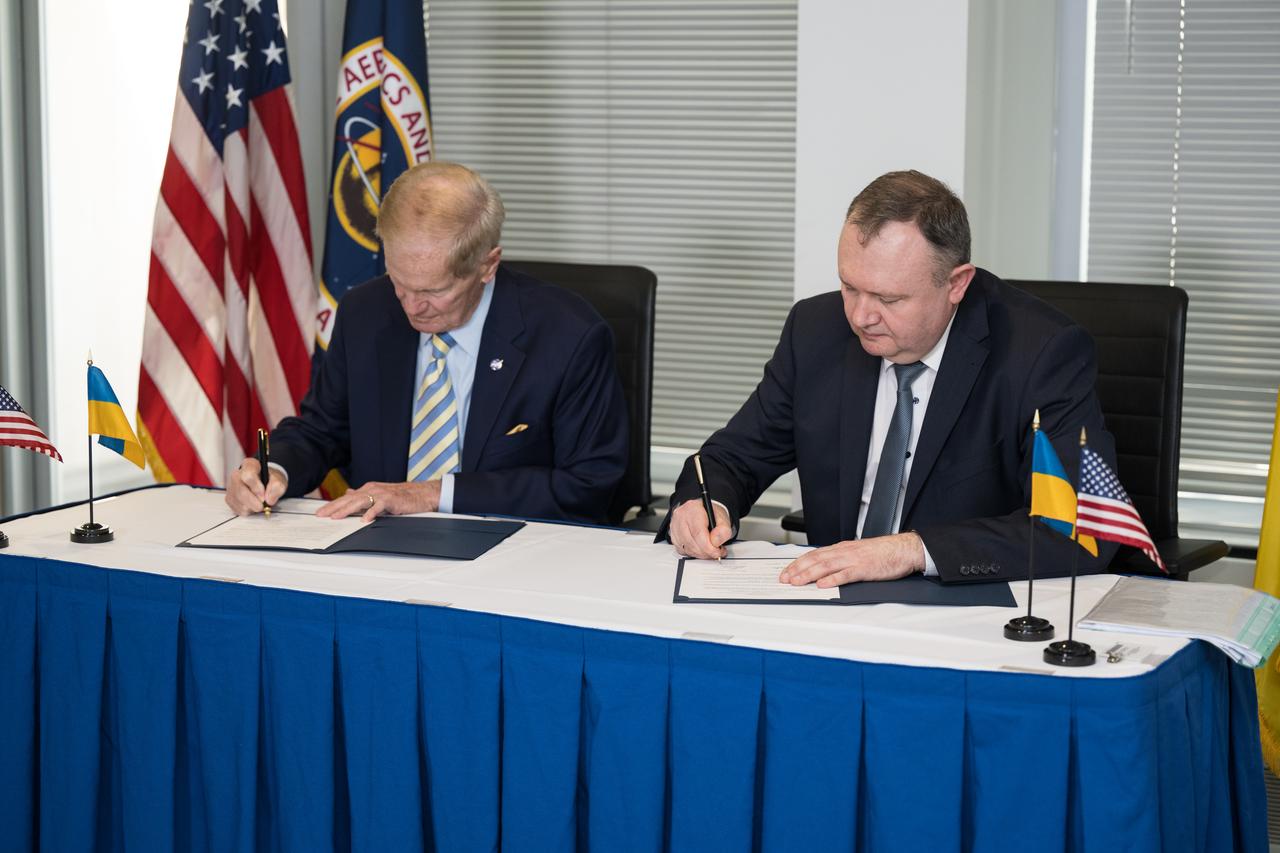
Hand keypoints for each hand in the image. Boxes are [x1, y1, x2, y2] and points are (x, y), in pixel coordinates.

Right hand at [226, 457, 286, 515]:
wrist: (265, 483)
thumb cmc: (270, 479)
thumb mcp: (279, 479)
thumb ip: (277, 487)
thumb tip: (269, 499)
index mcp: (249, 465)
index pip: (248, 475)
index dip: (256, 487)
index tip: (263, 495)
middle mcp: (237, 475)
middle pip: (241, 491)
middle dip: (254, 502)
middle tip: (263, 505)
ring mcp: (231, 487)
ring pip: (239, 502)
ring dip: (252, 507)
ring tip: (259, 503)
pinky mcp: (230, 498)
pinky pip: (238, 509)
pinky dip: (248, 511)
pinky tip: (253, 505)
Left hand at [316, 480, 441, 521]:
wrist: (421, 494)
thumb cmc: (402, 496)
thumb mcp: (379, 494)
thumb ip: (364, 495)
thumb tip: (349, 493)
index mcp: (369, 489)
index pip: (347, 498)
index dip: (333, 505)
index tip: (321, 512)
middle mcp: (373, 489)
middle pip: (349, 499)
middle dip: (334, 507)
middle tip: (321, 515)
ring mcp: (382, 494)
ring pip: (360, 501)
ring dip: (347, 510)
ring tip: (336, 517)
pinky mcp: (391, 500)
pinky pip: (379, 507)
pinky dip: (371, 513)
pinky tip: (364, 520)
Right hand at [668, 498, 732, 558]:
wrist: (703, 510)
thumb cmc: (711, 514)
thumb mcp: (723, 519)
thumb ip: (723, 530)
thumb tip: (715, 542)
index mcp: (693, 509)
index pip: (698, 533)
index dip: (708, 547)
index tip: (717, 552)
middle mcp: (681, 516)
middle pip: (691, 542)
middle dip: (706, 552)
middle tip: (716, 552)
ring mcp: (675, 526)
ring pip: (686, 548)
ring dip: (700, 554)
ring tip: (710, 550)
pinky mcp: (673, 535)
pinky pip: (682, 550)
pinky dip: (693, 553)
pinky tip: (700, 548)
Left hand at [780, 532, 924, 587]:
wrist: (904, 549)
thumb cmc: (883, 553)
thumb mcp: (857, 553)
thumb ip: (842, 560)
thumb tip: (824, 571)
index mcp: (842, 548)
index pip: (814, 554)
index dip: (798, 563)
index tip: (786, 572)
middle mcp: (844, 552)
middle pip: (815, 560)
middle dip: (798, 569)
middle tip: (785, 579)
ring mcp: (854, 559)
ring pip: (826, 566)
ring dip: (809, 574)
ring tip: (796, 582)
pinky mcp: (865, 569)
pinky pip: (846, 574)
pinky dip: (833, 580)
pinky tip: (822, 585)